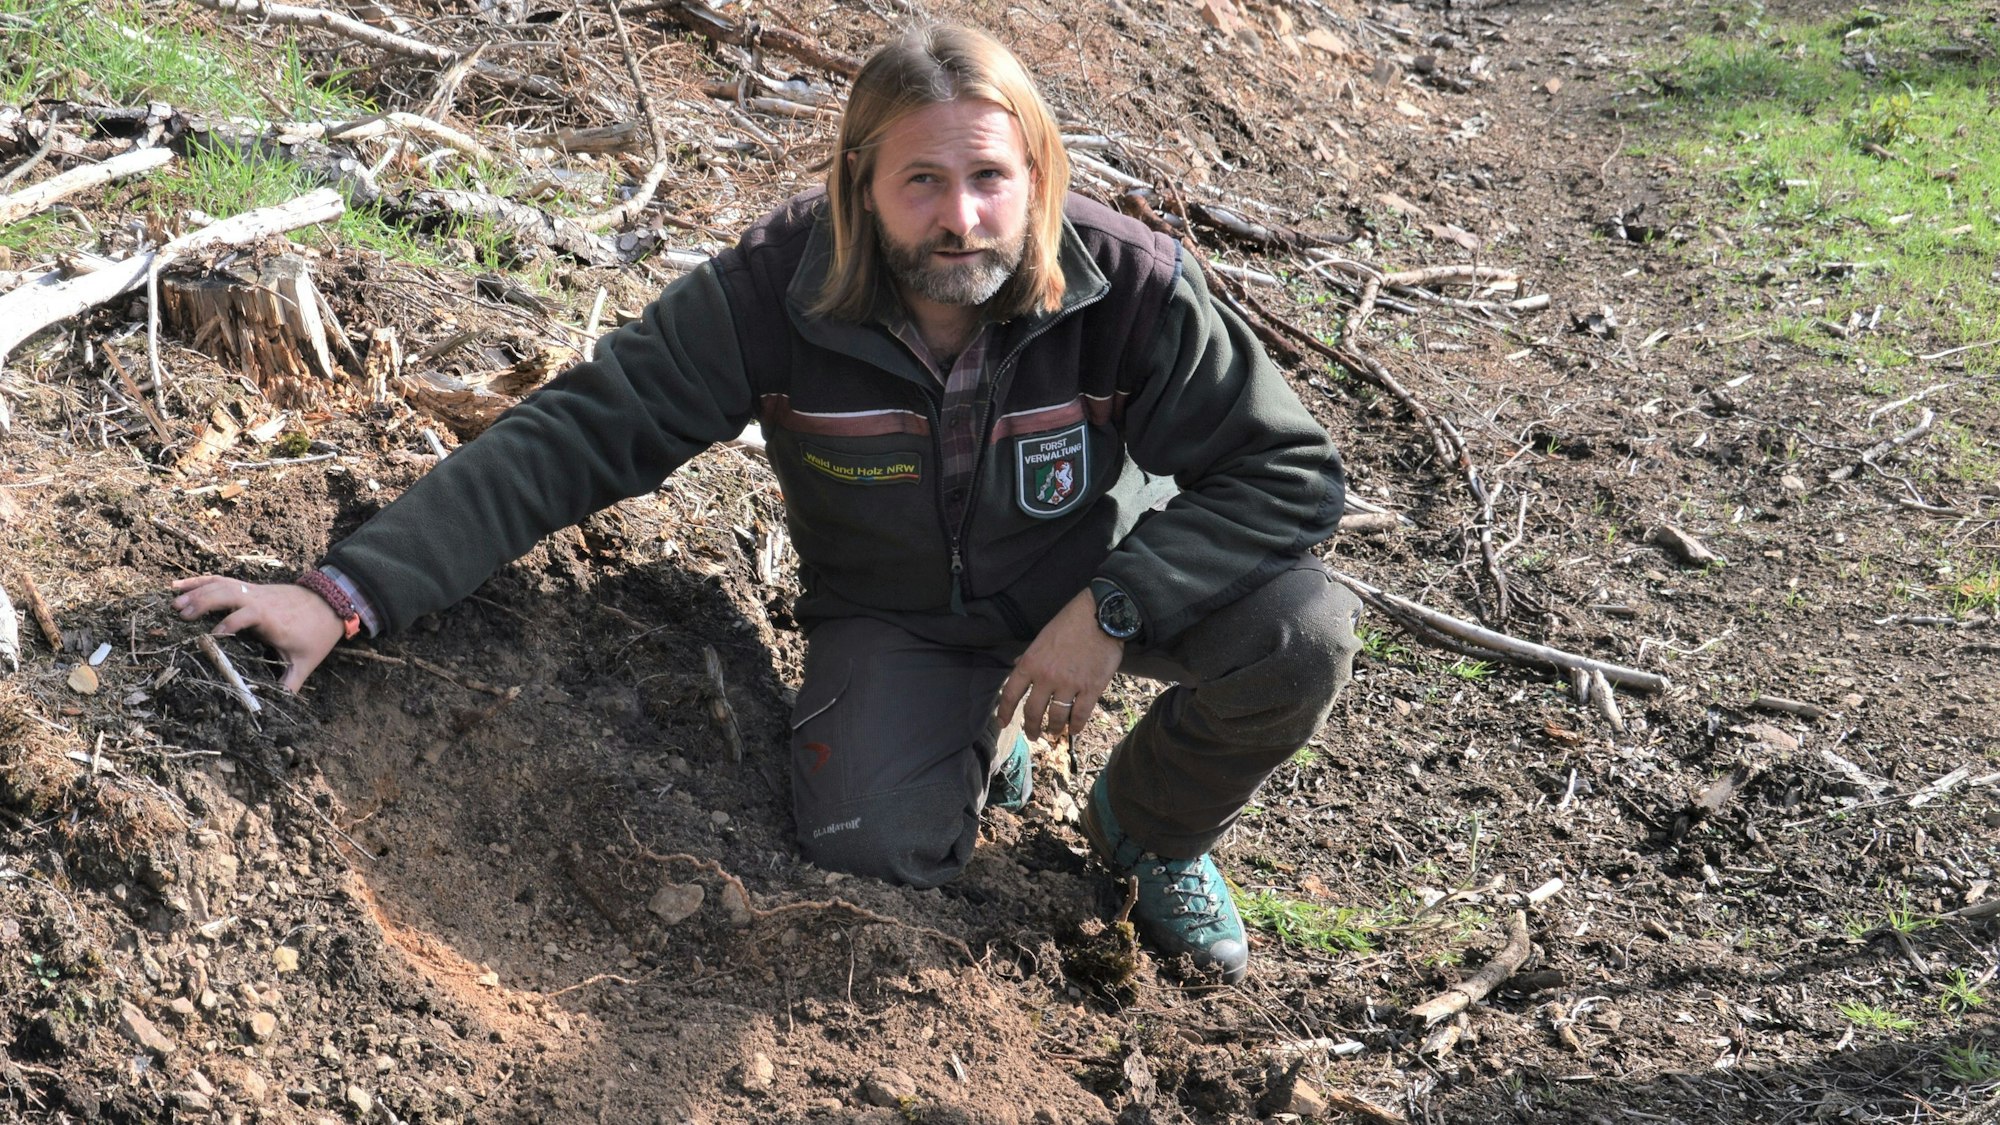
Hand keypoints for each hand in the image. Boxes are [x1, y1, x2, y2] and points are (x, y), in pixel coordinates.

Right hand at [170, 575, 345, 692]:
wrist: (332, 603)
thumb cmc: (317, 633)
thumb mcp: (306, 661)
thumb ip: (291, 683)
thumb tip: (280, 705)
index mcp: (270, 619)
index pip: (244, 617)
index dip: (226, 626)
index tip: (209, 638)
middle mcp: (259, 601)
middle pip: (227, 595)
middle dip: (204, 602)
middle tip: (181, 615)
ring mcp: (253, 592)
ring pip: (222, 585)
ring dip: (197, 592)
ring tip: (174, 604)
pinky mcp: (250, 589)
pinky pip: (222, 580)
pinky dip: (200, 581)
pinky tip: (178, 585)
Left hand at [996, 589, 1123, 740]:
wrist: (1100, 615)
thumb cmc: (1070, 622)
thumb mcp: (1042, 636)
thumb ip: (1029, 656)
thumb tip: (1016, 665)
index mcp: (1031, 663)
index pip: (1011, 693)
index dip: (1005, 711)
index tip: (1003, 723)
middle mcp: (1047, 677)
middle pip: (1033, 711)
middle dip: (1031, 727)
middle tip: (1033, 735)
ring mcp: (1070, 685)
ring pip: (1057, 717)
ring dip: (1054, 729)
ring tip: (1054, 733)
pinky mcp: (1091, 689)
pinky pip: (1081, 715)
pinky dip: (1076, 726)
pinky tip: (1074, 729)